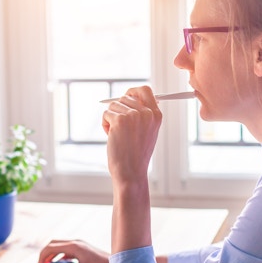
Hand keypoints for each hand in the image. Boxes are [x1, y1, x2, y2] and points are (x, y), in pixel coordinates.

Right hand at [38, 239, 109, 262]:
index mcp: (73, 246)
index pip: (51, 247)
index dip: (42, 257)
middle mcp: (75, 242)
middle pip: (53, 243)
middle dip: (45, 254)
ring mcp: (79, 243)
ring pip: (59, 245)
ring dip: (52, 254)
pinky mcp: (82, 247)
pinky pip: (66, 249)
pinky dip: (60, 255)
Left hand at [102, 86, 161, 252]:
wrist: (131, 173)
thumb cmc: (136, 155)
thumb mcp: (147, 132)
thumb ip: (142, 114)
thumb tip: (129, 96)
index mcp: (156, 115)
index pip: (144, 90)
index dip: (132, 91)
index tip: (125, 97)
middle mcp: (147, 113)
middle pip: (125, 97)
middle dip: (118, 110)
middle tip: (120, 127)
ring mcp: (133, 116)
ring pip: (113, 106)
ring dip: (111, 119)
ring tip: (117, 135)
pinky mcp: (120, 120)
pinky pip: (106, 114)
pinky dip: (105, 125)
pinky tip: (111, 137)